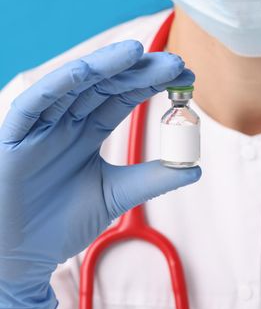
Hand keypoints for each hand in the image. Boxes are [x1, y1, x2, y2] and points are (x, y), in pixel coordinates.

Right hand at [0, 41, 200, 308]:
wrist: (22, 256)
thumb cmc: (62, 224)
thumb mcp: (117, 195)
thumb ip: (152, 179)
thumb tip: (194, 168)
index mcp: (88, 132)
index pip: (124, 97)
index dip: (152, 83)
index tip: (185, 76)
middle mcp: (66, 122)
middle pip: (105, 85)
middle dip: (139, 70)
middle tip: (174, 62)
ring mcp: (40, 127)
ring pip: (73, 85)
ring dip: (103, 66)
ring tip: (137, 52)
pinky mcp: (13, 138)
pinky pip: (33, 104)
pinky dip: (58, 85)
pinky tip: (85, 70)